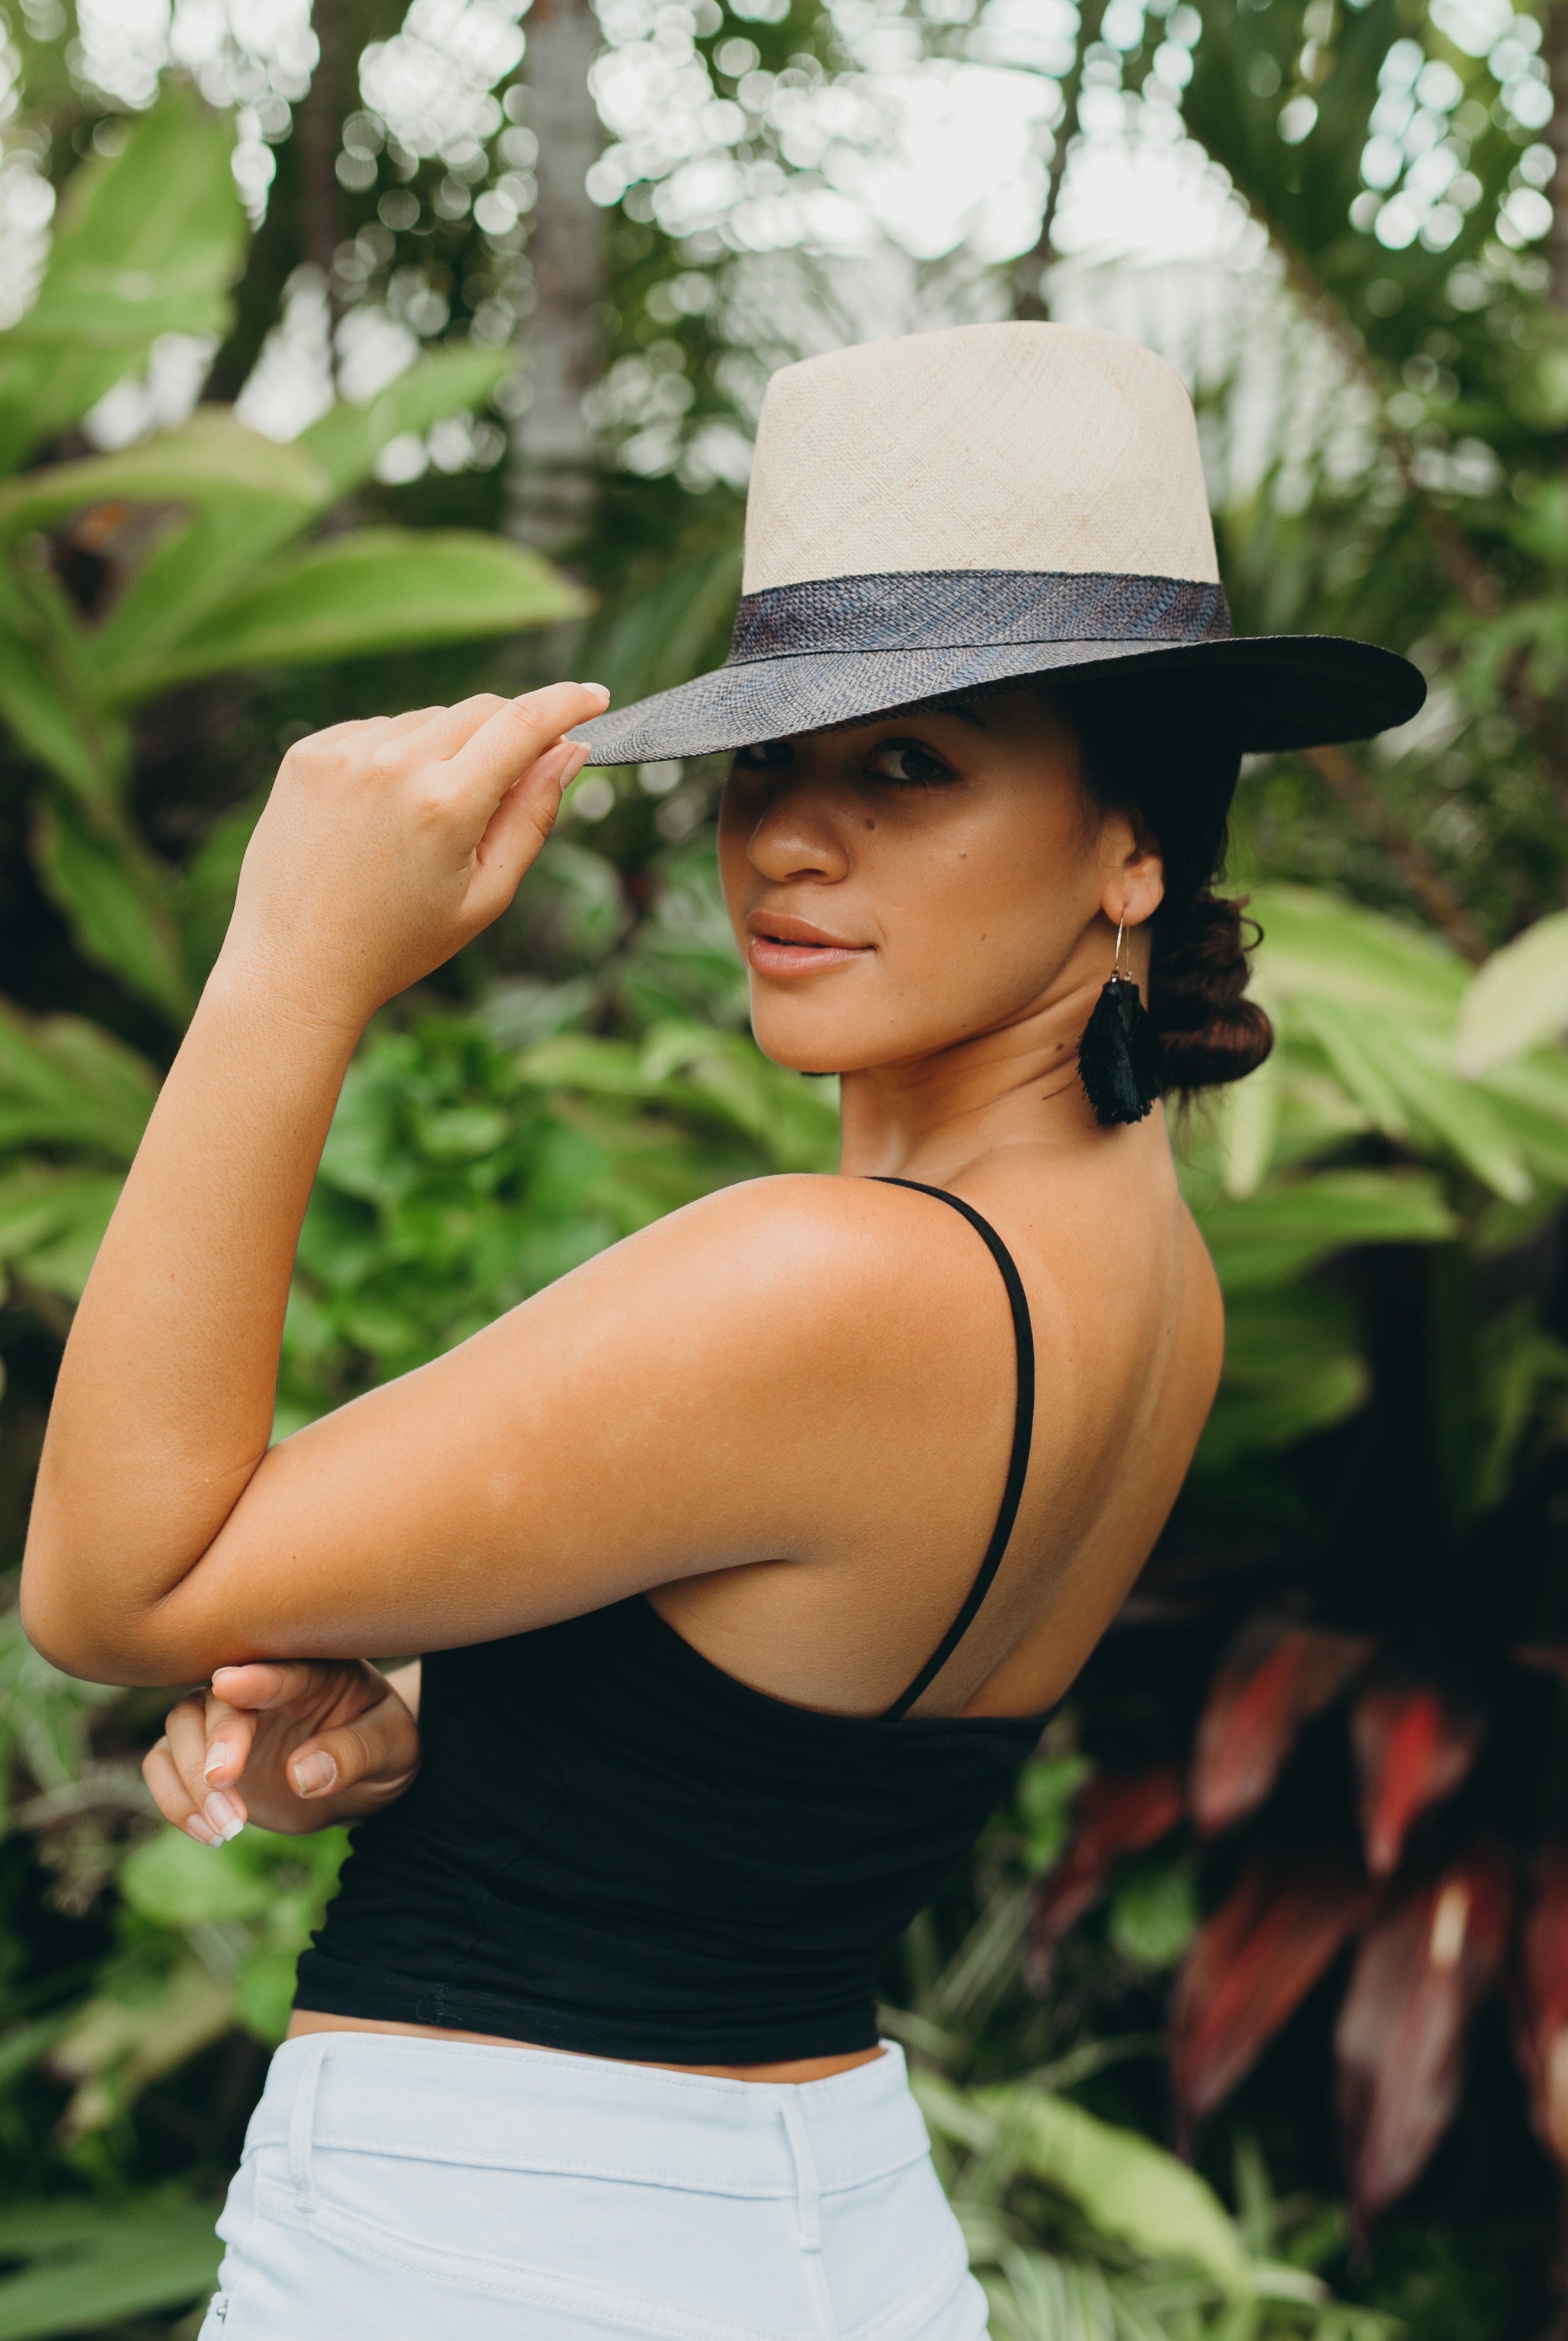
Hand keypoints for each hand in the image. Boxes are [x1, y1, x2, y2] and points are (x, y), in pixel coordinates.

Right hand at [144, 1659, 421, 1841]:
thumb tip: (303, 1776)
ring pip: (180, 1727)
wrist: (364, 1774)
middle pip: (217, 1699)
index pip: (283, 1670)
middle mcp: (261, 1686)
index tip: (229, 1685)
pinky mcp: (203, 1756)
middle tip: (224, 1782)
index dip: (257, 1678)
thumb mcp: (393, 1748)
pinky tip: (209, 1833)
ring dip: (190, 1779)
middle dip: (215, 1740)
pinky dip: (173, 1799)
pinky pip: (162, 1764)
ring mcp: (227, 1719)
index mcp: (315, 1671)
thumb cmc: (383, 1746)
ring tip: (228, 1826)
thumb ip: (355, 1754)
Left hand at [219, 683, 608, 1027]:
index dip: (568, 702)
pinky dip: (395, 758)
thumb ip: (533, 817)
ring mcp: (343, 753)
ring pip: (428, 720)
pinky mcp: (308, 753)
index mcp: (444, 805)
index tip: (595, 695)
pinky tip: (380, 816)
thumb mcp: (485, 896)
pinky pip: (377, 732)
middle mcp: (392, 765)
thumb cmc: (398, 944)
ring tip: (422, 825)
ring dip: (447, 751)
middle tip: (510, 784)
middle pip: (479, 711)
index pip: (523, 723)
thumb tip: (570, 750)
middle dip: (509, 733)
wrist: (294, 968)